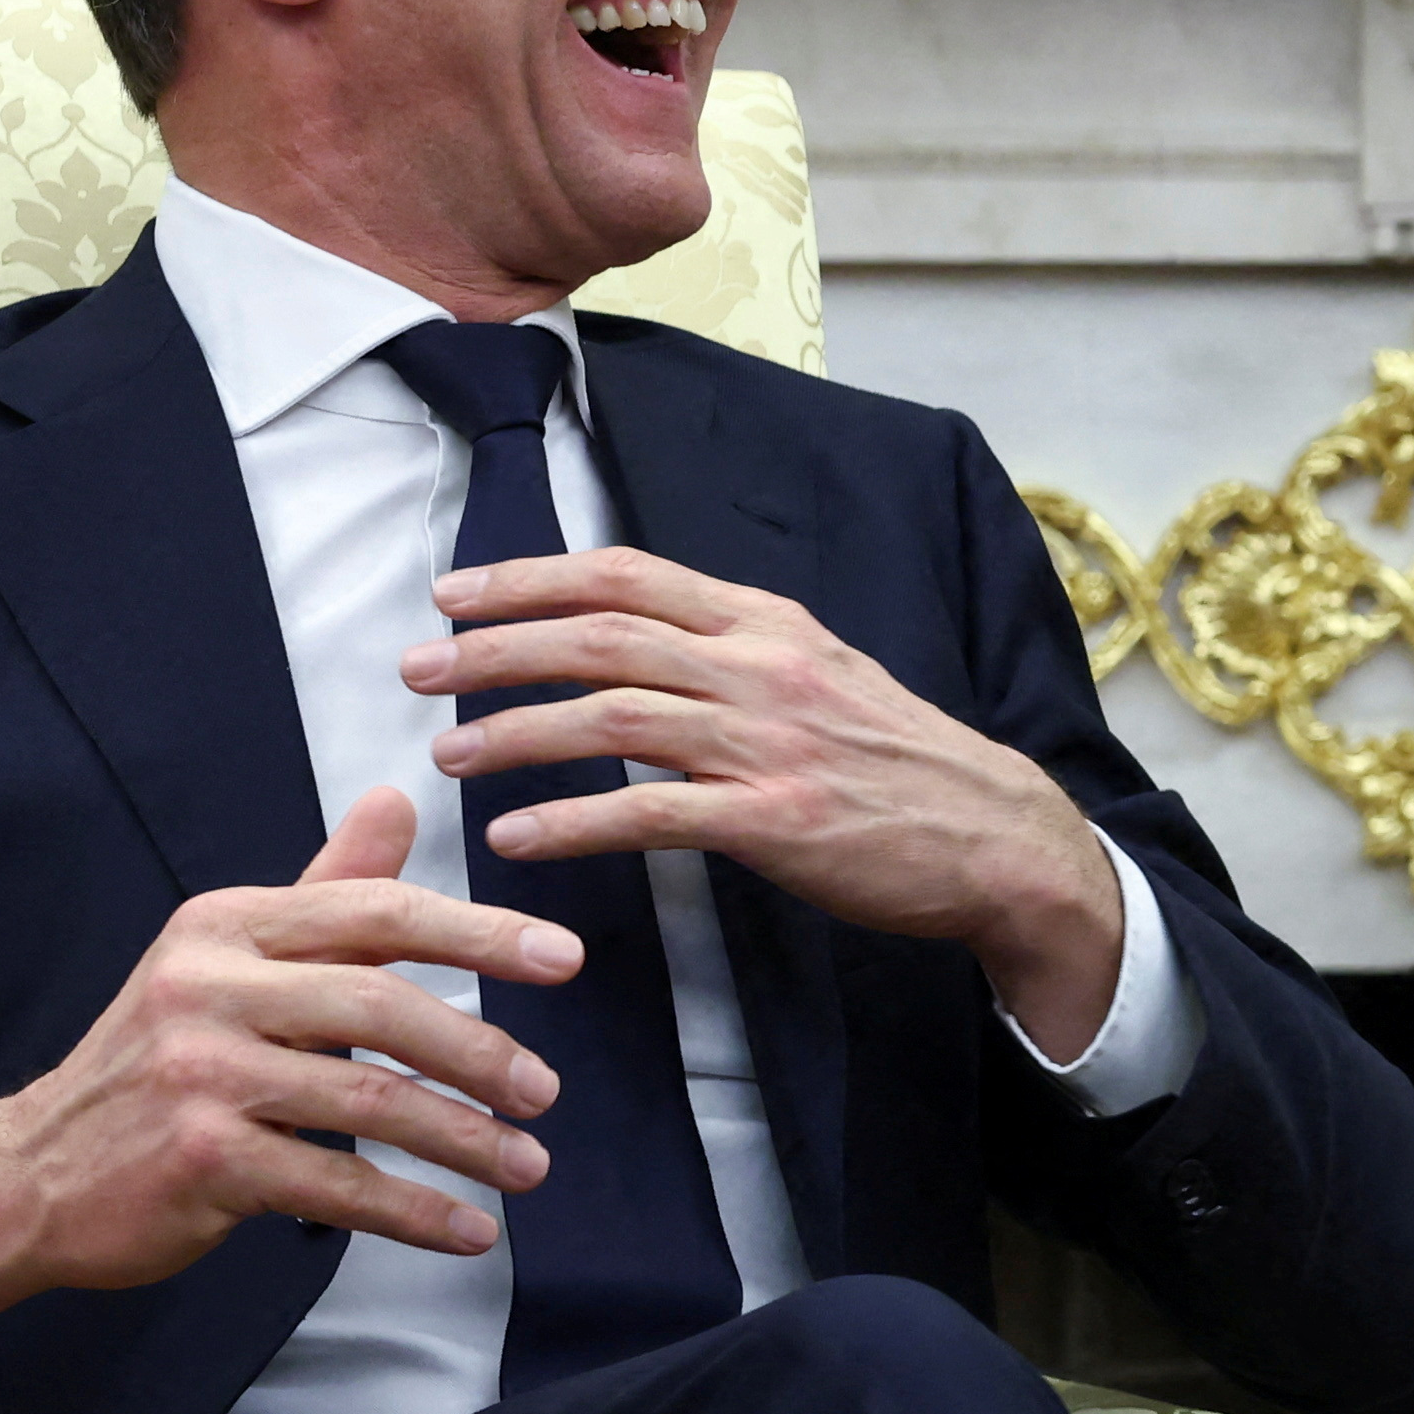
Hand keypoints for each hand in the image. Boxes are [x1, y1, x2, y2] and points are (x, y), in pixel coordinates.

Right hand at [0, 793, 567, 1349]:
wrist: (27, 1173)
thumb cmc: (152, 1065)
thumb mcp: (227, 960)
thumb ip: (325, 889)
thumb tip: (400, 799)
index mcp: (227, 927)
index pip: (375, 912)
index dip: (479, 932)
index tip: (563, 959)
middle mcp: (208, 988)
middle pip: (380, 1003)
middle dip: (481, 1049)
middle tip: (546, 1090)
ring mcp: (200, 1076)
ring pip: (368, 1099)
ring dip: (465, 1140)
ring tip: (527, 1167)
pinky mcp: (199, 1160)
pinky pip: (335, 1185)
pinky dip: (414, 1210)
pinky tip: (468, 1228)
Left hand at [411, 546, 1128, 1055]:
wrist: (996, 835)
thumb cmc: (901, 761)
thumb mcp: (823, 673)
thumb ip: (734, 651)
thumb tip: (636, 638)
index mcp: (767, 624)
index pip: (627, 576)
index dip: (529, 579)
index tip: (453, 593)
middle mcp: (762, 668)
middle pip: (602, 636)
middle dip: (495, 648)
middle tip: (416, 671)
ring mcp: (769, 743)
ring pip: (613, 719)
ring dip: (516, 734)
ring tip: (448, 757)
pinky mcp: (776, 820)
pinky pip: (651, 815)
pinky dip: (574, 824)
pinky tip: (518, 838)